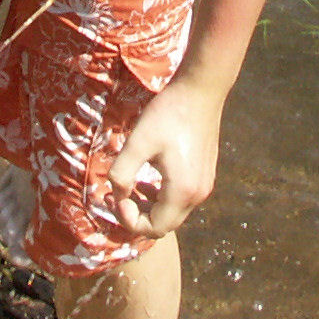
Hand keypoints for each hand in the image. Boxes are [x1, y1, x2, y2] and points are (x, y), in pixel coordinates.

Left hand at [105, 74, 227, 239]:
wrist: (201, 90)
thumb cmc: (168, 114)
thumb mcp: (138, 142)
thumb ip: (122, 173)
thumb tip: (117, 194)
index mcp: (182, 191)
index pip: (154, 228)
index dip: (128, 219)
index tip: (113, 196)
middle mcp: (198, 195)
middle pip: (165, 225)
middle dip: (138, 216)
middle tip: (118, 196)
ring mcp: (205, 185)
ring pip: (173, 212)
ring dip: (150, 206)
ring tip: (131, 187)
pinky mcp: (205, 174)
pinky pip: (181, 199)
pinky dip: (162, 196)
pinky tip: (149, 177)